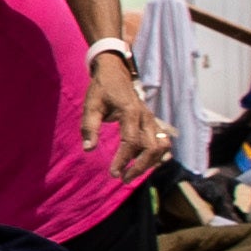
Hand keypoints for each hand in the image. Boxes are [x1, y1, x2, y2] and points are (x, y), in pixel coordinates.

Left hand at [87, 46, 164, 177]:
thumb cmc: (101, 89)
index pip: (131, 141)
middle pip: (151, 148)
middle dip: (139, 167)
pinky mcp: (153, 123)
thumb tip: (89, 149)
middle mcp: (146, 117)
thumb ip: (90, 126)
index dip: (123, 159)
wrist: (115, 72)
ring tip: (132, 173)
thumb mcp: (91, 105)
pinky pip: (162, 142)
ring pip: (161, 147)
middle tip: (123, 179)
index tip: (113, 173)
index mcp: (130, 112)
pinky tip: (142, 164)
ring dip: (150, 163)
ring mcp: (152, 120)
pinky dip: (156, 156)